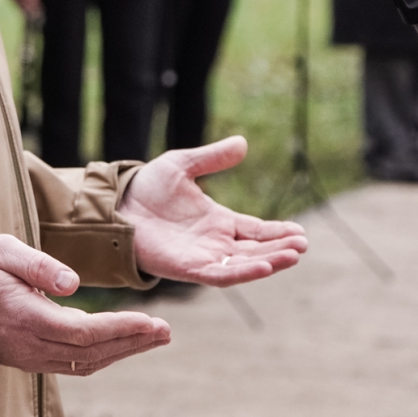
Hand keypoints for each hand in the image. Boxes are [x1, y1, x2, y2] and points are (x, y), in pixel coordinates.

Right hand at [0, 234, 169, 376]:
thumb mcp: (3, 251)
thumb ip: (40, 265)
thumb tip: (73, 284)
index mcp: (27, 318)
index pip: (85, 332)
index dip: (121, 329)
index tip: (151, 321)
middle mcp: (31, 346)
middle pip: (92, 353)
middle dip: (133, 342)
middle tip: (166, 331)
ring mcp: (30, 357)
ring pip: (85, 363)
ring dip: (122, 351)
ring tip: (153, 338)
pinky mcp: (30, 358)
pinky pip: (73, 364)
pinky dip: (103, 355)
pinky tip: (121, 343)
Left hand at [120, 136, 306, 286]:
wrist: (115, 204)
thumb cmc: (146, 188)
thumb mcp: (183, 165)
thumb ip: (212, 157)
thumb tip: (242, 142)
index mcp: (218, 221)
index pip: (256, 230)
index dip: (278, 232)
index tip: (301, 233)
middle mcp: (214, 242)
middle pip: (256, 249)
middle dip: (280, 249)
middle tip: (302, 246)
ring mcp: (202, 257)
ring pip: (243, 264)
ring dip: (269, 261)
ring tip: (293, 255)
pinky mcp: (187, 268)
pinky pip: (220, 274)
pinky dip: (242, 271)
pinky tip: (263, 266)